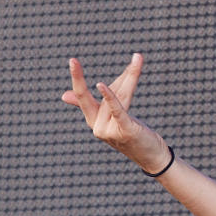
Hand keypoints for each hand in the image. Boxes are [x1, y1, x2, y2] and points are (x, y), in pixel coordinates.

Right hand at [61, 54, 169, 171]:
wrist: (151, 156)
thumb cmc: (131, 132)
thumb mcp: (114, 115)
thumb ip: (101, 100)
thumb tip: (64, 95)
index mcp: (94, 121)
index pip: (82, 97)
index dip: (77, 79)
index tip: (72, 61)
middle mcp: (97, 127)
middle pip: (91, 96)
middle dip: (78, 78)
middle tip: (71, 59)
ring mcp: (109, 131)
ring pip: (117, 96)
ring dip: (130, 77)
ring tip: (137, 58)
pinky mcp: (125, 131)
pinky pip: (117, 110)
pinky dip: (110, 97)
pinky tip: (101, 85)